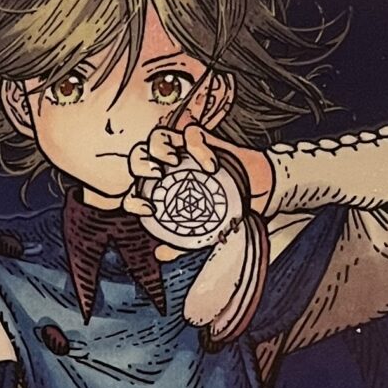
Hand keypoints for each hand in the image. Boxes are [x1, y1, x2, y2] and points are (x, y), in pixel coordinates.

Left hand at [125, 84, 272, 255]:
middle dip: (139, 165)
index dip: (133, 202)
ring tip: (173, 163)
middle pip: (137, 158)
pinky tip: (211, 167)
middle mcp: (165, 168)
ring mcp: (181, 150)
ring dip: (159, 148)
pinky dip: (198, 147)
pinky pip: (191, 134)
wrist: (254, 189)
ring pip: (156, 137)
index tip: (150, 210)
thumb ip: (181, 243)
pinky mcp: (200, 137)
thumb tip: (160, 253)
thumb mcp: (203, 231)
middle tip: (156, 176)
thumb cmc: (224, 209)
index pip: (133, 192)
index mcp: (159, 191)